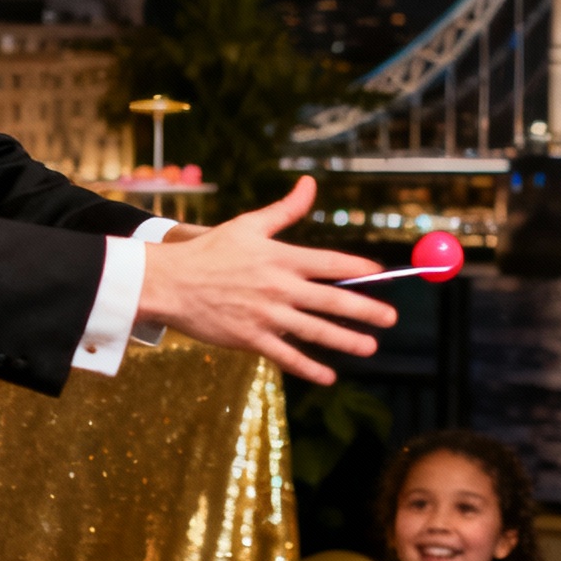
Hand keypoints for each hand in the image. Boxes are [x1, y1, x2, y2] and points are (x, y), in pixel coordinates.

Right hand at [133, 176, 395, 383]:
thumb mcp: (248, 225)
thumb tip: (310, 184)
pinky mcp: (251, 338)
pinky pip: (287, 356)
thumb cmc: (209, 252)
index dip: (358, 268)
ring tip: (370, 347)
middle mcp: (279, 287)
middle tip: (390, 317)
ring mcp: (266, 315)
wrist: (169, 283)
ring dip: (346, 340)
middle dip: (365, 309)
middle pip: (332, 299)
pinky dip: (309, 368)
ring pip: (315, 331)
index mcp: (280, 257)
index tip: (380, 274)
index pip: (330, 262)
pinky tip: (328, 376)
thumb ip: (285, 210)